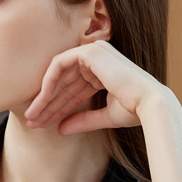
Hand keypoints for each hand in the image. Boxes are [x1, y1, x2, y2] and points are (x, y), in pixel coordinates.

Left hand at [25, 40, 164, 134]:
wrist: (149, 104)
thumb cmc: (134, 111)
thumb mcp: (103, 117)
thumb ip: (82, 121)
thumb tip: (60, 130)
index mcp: (103, 72)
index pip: (72, 90)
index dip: (56, 107)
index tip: (42, 123)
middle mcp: (98, 60)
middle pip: (63, 84)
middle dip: (46, 105)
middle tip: (32, 123)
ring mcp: (94, 52)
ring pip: (58, 76)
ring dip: (43, 97)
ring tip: (32, 118)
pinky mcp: (89, 51)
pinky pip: (59, 65)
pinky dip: (48, 83)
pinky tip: (41, 101)